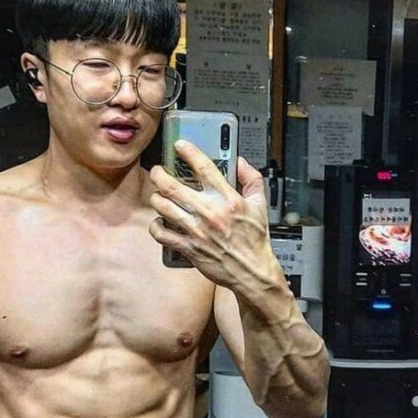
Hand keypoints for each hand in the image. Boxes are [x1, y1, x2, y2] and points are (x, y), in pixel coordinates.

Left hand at [149, 140, 278, 292]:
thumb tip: (240, 162)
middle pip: (173, 186)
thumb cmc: (255, 240)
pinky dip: (156, 226)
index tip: (180, 146)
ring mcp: (196, 231)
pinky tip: (160, 222)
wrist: (252, 272)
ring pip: (163, 207)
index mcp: (228, 199)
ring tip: (157, 195)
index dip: (188, 152)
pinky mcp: (188, 248)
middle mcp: (209, 213)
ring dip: (156, 198)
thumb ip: (251, 179)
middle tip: (157, 171)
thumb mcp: (260, 205)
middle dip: (159, 174)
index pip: (204, 168)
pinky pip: (161, 234)